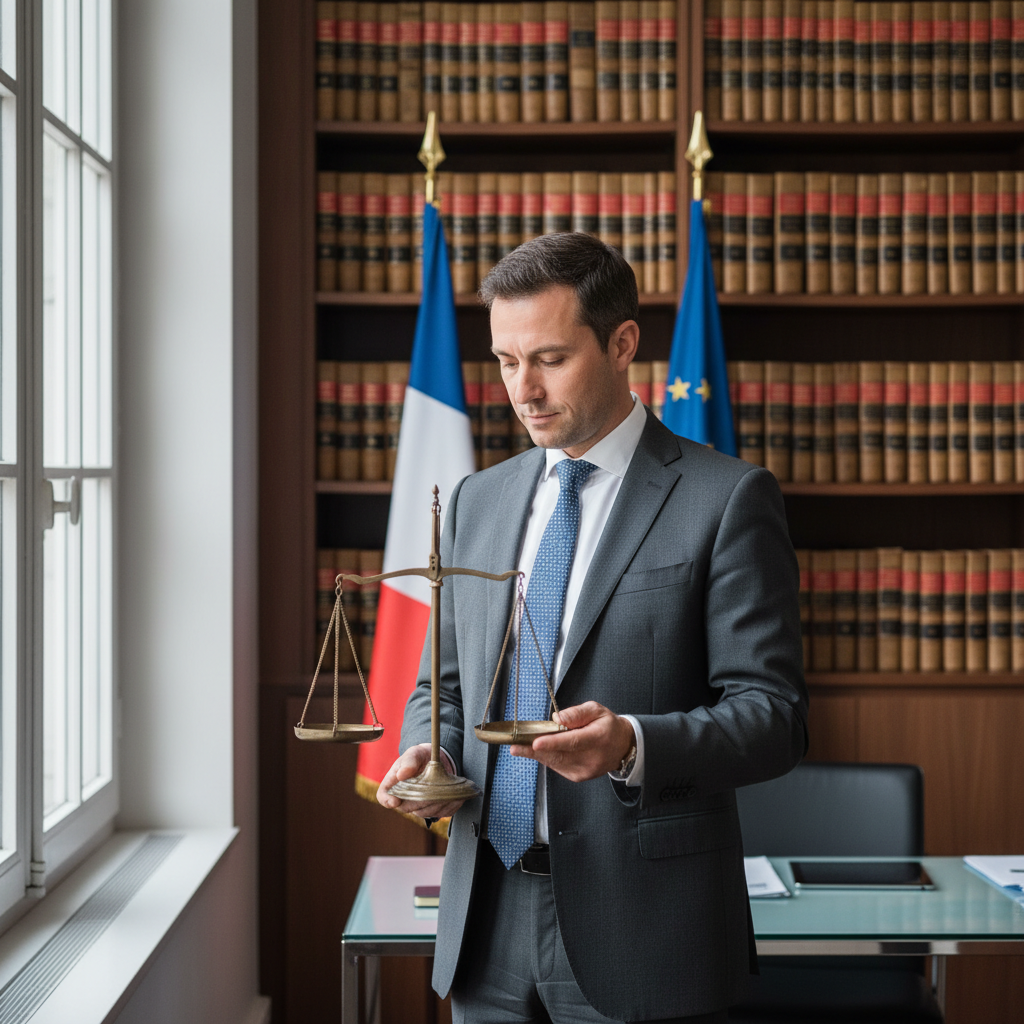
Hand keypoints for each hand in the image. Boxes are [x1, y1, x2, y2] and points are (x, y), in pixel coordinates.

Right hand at [377, 743, 468, 819]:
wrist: (436, 760)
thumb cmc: (420, 756)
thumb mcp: (415, 752)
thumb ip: (409, 760)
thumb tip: (402, 774)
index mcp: (393, 783)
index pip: (383, 796)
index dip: (387, 800)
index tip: (395, 800)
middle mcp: (403, 798)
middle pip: (406, 807)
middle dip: (419, 800)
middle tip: (432, 789)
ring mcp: (418, 807)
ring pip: (424, 812)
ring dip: (435, 803)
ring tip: (446, 790)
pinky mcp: (434, 810)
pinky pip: (440, 813)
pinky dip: (449, 805)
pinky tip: (456, 795)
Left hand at [510, 701, 634, 782]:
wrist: (622, 746)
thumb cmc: (607, 726)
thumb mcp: (596, 710)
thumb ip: (577, 713)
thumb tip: (557, 719)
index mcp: (597, 738)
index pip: (572, 742)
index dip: (552, 743)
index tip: (535, 743)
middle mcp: (592, 758)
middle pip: (559, 755)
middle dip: (534, 750)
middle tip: (515, 744)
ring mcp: (585, 770)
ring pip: (556, 762)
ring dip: (536, 754)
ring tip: (518, 747)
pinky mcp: (579, 776)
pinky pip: (558, 766)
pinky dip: (546, 758)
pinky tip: (536, 751)